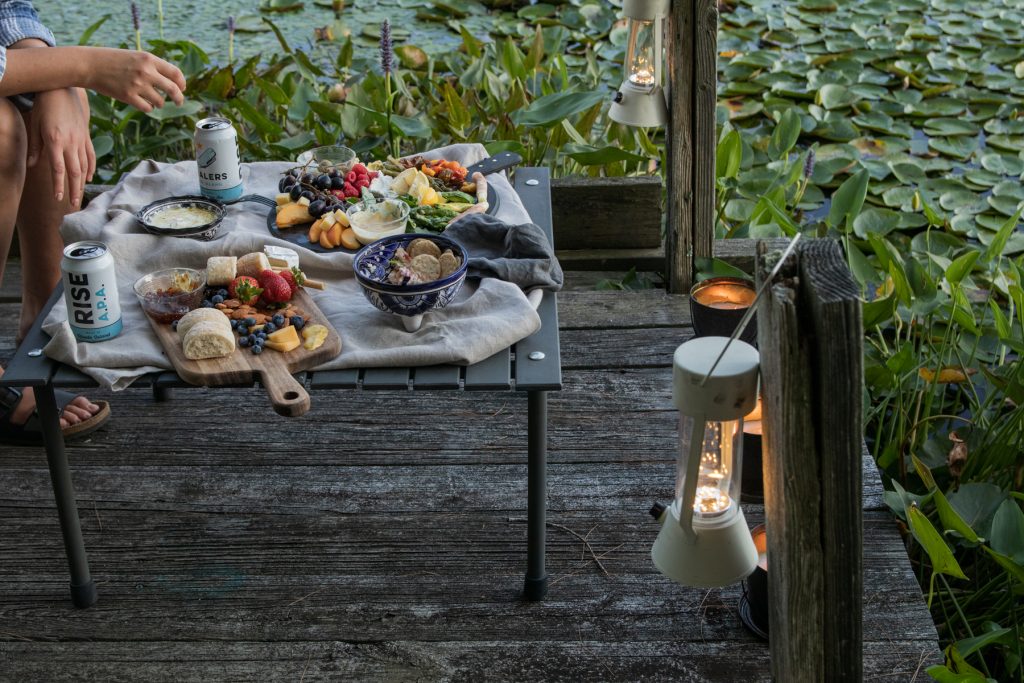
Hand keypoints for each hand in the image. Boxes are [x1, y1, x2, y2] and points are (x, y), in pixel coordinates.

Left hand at [26, 88, 94, 207]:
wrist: (63, 90)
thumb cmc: (46, 107)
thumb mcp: (36, 126)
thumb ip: (36, 148)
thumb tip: (32, 165)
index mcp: (55, 141)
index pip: (58, 169)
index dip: (58, 185)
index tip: (58, 198)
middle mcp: (70, 143)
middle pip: (74, 172)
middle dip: (74, 190)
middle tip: (74, 205)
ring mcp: (81, 140)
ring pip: (84, 166)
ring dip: (82, 183)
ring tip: (80, 195)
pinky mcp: (86, 137)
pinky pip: (90, 156)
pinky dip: (90, 168)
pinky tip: (88, 177)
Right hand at [85, 48, 185, 112]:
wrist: (89, 65)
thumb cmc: (112, 60)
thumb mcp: (135, 56)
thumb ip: (152, 66)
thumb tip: (171, 81)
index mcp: (149, 59)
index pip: (175, 73)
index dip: (181, 83)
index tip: (182, 88)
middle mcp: (146, 72)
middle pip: (173, 89)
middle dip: (179, 98)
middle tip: (179, 102)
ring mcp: (138, 85)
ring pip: (160, 101)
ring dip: (159, 103)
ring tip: (152, 100)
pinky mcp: (129, 97)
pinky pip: (148, 108)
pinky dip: (148, 108)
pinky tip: (143, 104)